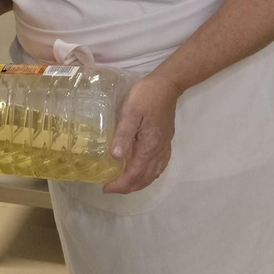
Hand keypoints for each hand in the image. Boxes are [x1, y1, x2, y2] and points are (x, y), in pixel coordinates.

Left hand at [102, 74, 181, 194]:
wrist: (167, 85)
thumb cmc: (146, 96)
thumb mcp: (130, 112)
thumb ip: (123, 134)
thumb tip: (115, 157)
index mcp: (149, 146)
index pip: (134, 174)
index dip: (120, 184)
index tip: (105, 187)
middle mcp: (158, 151)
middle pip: (144, 178)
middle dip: (128, 187)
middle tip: (111, 187)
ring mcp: (164, 147)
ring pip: (153, 174)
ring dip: (139, 183)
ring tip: (124, 183)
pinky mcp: (167, 141)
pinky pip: (160, 166)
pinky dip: (150, 175)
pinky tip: (143, 172)